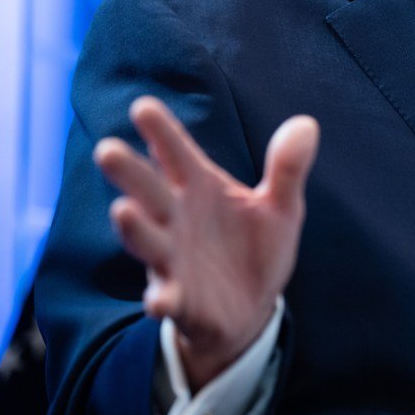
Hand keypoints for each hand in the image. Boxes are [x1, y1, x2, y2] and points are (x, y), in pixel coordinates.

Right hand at [94, 95, 318, 390]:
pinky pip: (165, 298)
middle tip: (107, 149)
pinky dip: (161, 299)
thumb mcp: (281, 207)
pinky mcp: (180, 299)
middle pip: (149, 191)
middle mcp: (177, 219)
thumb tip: (307, 123)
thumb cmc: (256, 246)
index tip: (143, 105)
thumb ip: (287, 168)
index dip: (161, 132)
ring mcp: (173, 259)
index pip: (177, 154)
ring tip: (122, 210)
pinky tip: (158, 301)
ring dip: (134, 228)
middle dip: (129, 172)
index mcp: (200, 188)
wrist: (250, 308)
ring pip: (147, 239)